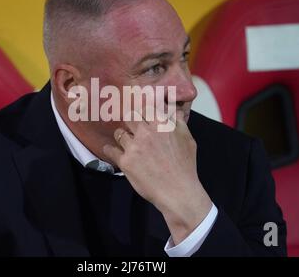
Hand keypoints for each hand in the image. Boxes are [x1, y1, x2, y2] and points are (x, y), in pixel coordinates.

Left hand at [103, 109, 212, 244]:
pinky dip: (110, 150)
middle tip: (130, 126)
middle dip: (130, 121)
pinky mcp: (125, 161)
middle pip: (129, 116)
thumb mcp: (188, 139)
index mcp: (161, 124)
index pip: (146, 106)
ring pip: (119, 132)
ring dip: (121, 136)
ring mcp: (134, 146)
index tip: (139, 111)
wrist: (178, 191)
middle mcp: (146, 132)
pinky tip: (111, 150)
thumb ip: (179, 122)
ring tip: (124, 141)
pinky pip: (111, 150)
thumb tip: (175, 109)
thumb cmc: (184, 167)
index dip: (142, 108)